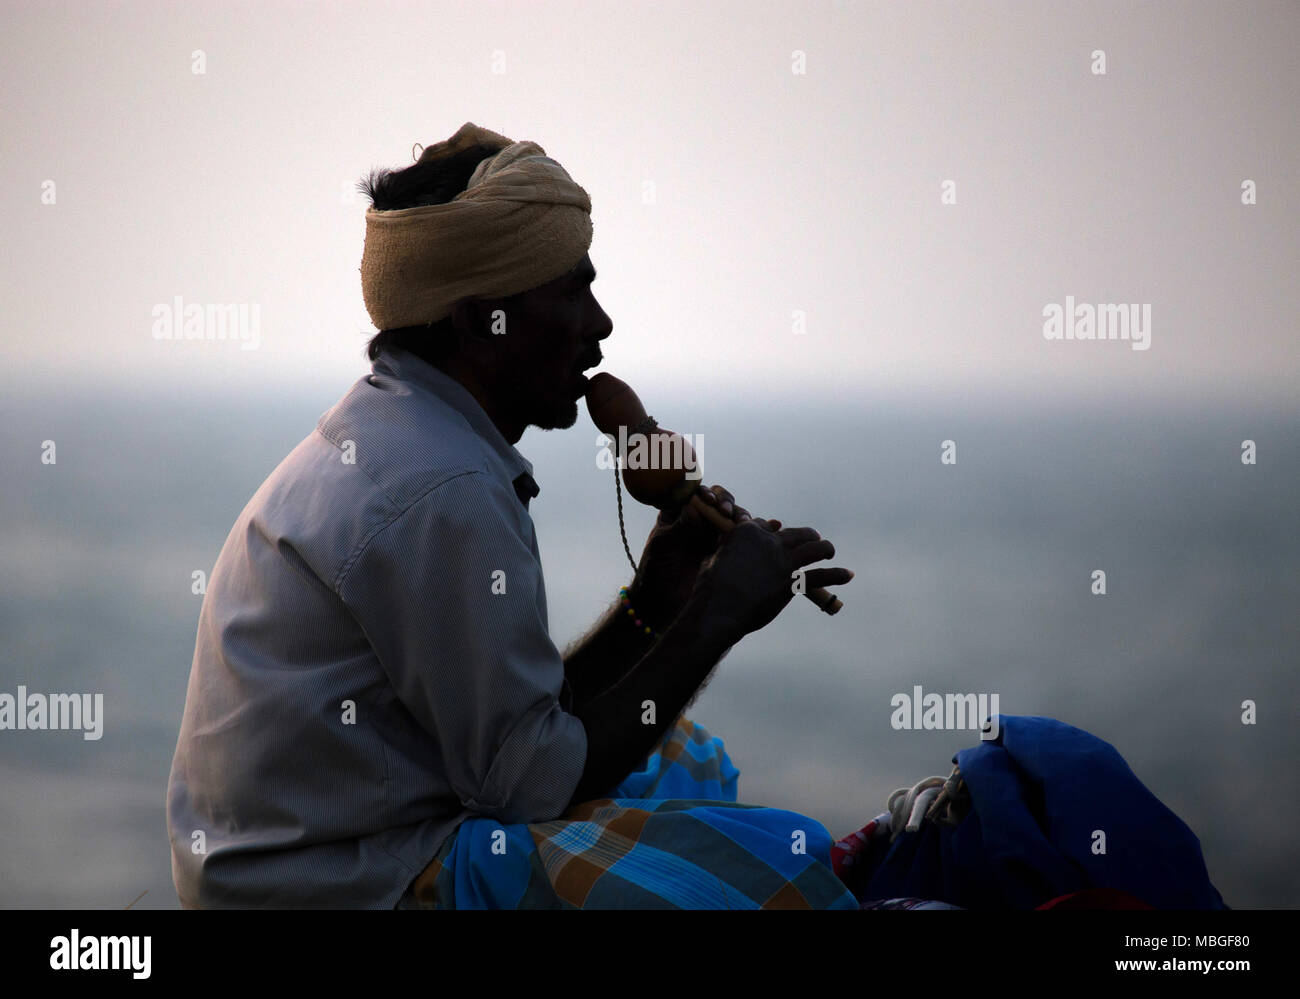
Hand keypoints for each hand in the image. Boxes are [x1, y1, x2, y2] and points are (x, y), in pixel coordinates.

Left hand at [627, 484, 750, 627]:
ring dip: (742, 516)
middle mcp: (702, 519)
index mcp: (682, 512)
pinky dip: (761, 529)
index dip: (706, 493)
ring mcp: (716, 533)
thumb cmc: (657, 569)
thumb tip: (693, 508)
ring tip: (746, 523)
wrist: (664, 599)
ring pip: (735, 517)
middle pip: (720, 502)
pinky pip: (747, 535)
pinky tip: (774, 526)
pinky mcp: (729, 548)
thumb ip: (678, 527)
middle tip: (727, 513)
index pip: (698, 494)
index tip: (709, 500)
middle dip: (726, 503)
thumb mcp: (663, 545)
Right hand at [692, 520, 852, 642]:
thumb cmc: (710, 589)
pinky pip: (822, 576)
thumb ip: (724, 551)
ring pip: (814, 548)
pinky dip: (837, 575)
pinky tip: (848, 575)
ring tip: (830, 551)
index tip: (775, 536)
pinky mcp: (793, 581)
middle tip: (813, 539)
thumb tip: (725, 551)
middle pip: (796, 532)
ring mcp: (783, 561)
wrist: (720, 609)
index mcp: (747, 532)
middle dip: (806, 535)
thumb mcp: (713, 561)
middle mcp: (769, 542)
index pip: (764, 525)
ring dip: (825, 548)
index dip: (771, 532)